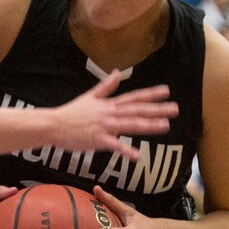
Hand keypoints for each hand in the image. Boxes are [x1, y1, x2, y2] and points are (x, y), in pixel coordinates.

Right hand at [54, 72, 177, 158]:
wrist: (53, 125)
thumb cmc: (70, 113)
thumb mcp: (89, 96)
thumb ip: (105, 86)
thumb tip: (117, 72)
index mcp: (108, 104)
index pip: (133, 97)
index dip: (150, 94)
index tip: (166, 91)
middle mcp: (109, 113)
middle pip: (137, 110)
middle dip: (157, 109)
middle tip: (175, 109)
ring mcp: (104, 126)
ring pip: (130, 124)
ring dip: (148, 125)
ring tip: (166, 125)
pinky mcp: (97, 140)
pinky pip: (114, 146)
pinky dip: (126, 151)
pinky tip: (138, 156)